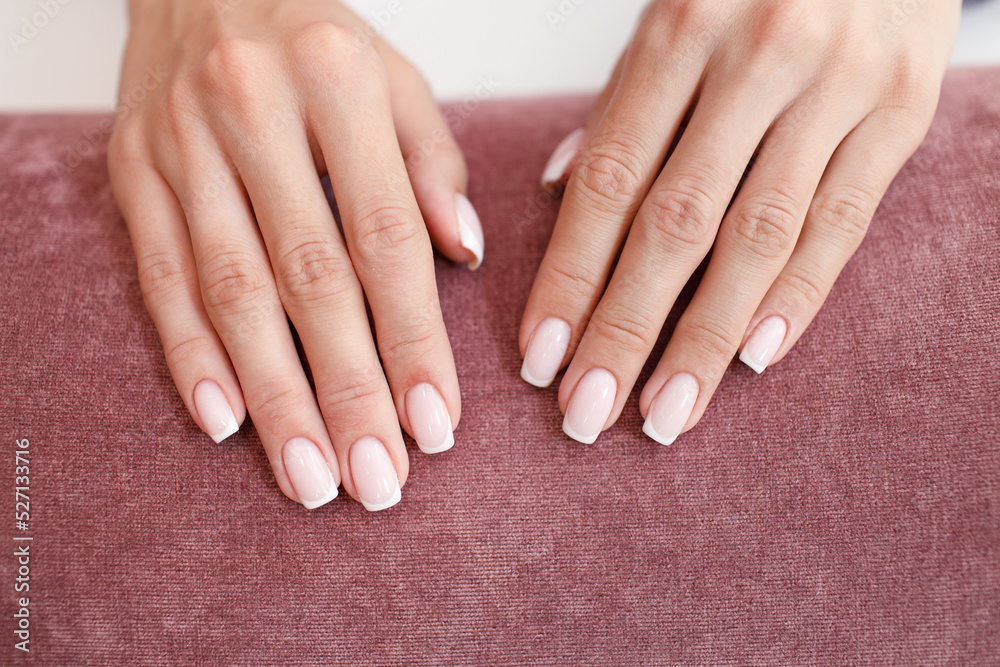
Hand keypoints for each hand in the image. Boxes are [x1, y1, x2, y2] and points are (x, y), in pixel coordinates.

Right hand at [109, 0, 483, 509]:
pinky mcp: (132, 172)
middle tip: (378, 480)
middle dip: (347, 391)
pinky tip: (223, 422)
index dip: (412, 338)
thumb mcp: (393, 76)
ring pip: (233, 292)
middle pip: (309, 280)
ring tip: (311, 476)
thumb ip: (433, 163)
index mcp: (337, 81)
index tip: (437, 423)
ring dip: (274, 396)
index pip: (384, 236)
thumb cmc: (312, 39)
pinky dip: (190, 354)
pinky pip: (159, 275)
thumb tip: (462, 255)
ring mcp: (182, 146)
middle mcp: (254, 113)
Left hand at [520, 0, 959, 443]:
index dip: (569, 278)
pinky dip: (798, 296)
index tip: (539, 357)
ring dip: (706, 338)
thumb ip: (621, 106)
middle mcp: (759, 59)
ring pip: (760, 237)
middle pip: (677, 223)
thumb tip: (560, 192)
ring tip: (664, 413)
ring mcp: (839, 85)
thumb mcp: (673, 16)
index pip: (610, 180)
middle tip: (586, 414)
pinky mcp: (904, 109)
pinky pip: (843, 220)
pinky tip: (754, 360)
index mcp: (681, 31)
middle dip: (625, 329)